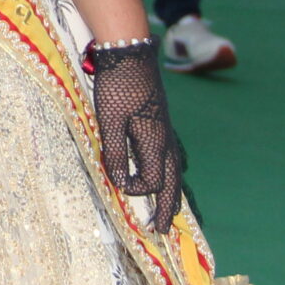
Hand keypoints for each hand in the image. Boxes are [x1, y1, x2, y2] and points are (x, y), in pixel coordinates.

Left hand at [87, 39, 186, 232]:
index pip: (153, 182)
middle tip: (163, 231)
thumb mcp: (109, 120)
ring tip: (168, 210)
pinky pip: (172, 156)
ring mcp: (167, 132)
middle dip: (168, 209)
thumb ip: (115, 153)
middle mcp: (167, 141)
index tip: (119, 186)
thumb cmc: (117, 86)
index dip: (136, 190)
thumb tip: (120, 184)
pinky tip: (166, 173)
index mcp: (155, 142)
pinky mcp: (162, 123)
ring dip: (173, 193)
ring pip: (176, 170)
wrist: (130, 53)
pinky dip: (171, 172)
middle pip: (173, 183)